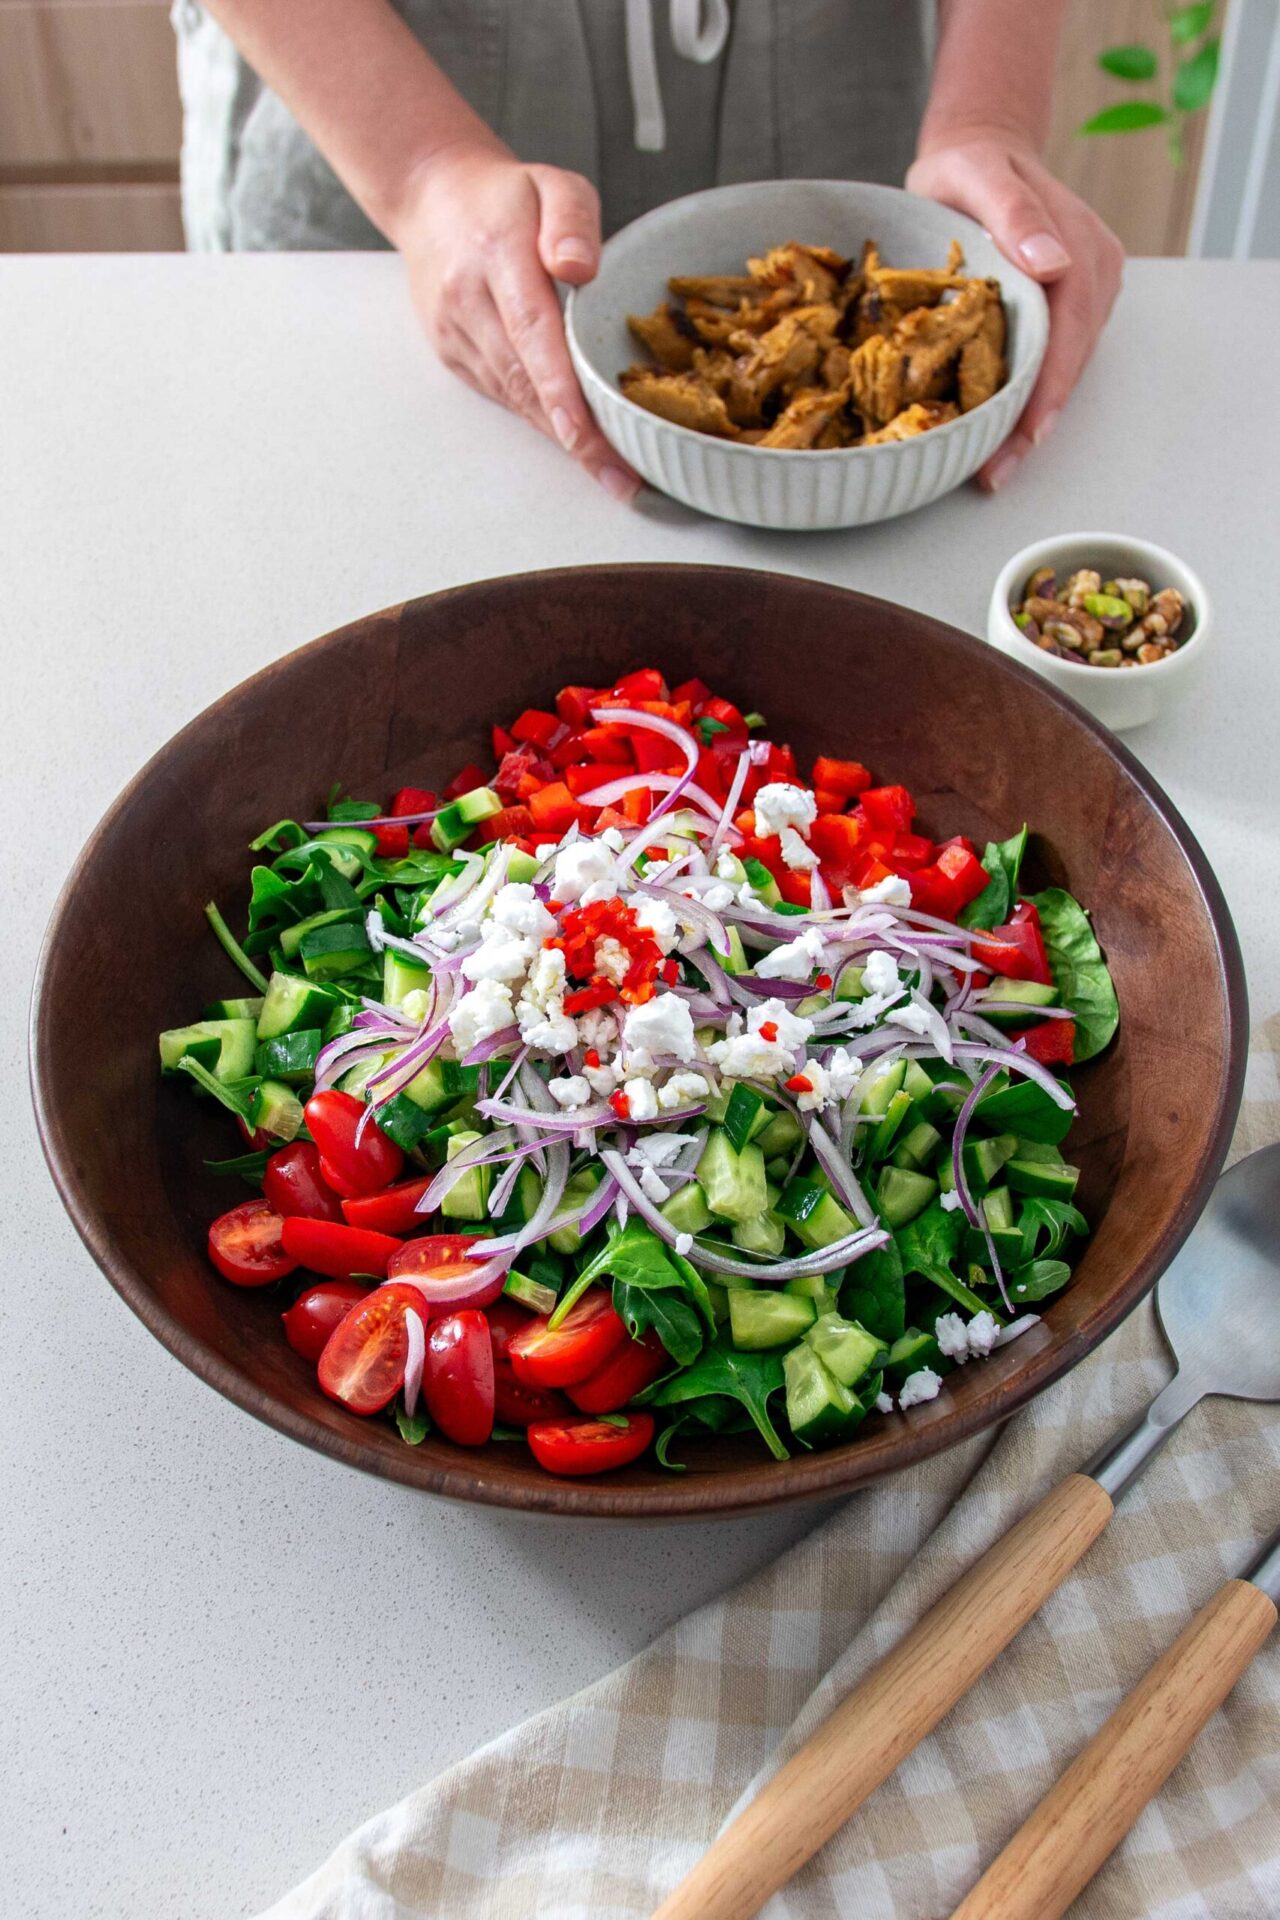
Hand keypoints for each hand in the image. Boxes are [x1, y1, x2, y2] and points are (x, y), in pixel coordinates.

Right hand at [391, 141, 640, 500]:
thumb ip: (573, 219)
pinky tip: (577, 441)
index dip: (560, 389)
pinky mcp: (454, 355)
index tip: (587, 435)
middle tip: (621, 479)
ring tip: (611, 473)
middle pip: (525, 381)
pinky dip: (541, 420)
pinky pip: (504, 395)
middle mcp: (469, 301)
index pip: (532, 331)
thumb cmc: (505, 197)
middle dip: (575, 436)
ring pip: (515, 398)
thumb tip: (581, 269)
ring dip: (562, 438)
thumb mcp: (551, 182)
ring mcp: (456, 334)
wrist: (431, 199)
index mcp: (497, 255)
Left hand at [906, 135, 1123, 489]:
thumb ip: (1013, 214)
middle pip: (1070, 361)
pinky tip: (1002, 427)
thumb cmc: (969, 164)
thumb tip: (1052, 263)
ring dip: (1033, 416)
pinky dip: (1030, 393)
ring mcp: (1087, 290)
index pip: (1067, 332)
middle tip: (997, 472)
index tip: (1026, 435)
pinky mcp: (1070, 303)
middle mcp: (1093, 273)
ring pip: (1065, 366)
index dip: (1046, 389)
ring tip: (996, 465)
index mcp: (1079, 249)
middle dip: (1036, 421)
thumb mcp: (978, 174)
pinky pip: (1054, 356)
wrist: (979, 147)